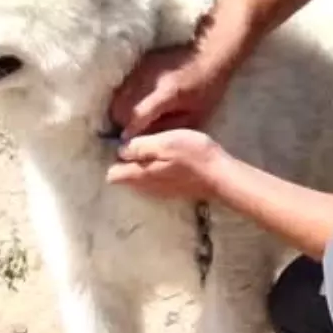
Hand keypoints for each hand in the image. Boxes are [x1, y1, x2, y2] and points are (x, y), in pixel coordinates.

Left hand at [105, 129, 227, 201]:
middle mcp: (145, 188)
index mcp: (139, 175)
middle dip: (124, 161)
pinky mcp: (171, 191)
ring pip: (138, 179)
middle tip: (136, 140)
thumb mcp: (165, 142)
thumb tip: (119, 149)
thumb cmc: (193, 155)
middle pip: (124, 177)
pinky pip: (152, 181)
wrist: (220, 176)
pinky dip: (153, 170)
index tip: (122, 141)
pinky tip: (165, 158)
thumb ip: (139, 146)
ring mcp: (158, 192)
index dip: (113, 156)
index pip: (112, 173)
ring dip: (139, 165)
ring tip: (152, 147)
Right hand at [108, 42, 234, 138]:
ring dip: (120, 110)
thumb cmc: (206, 90)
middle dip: (122, 122)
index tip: (126, 143)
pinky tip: (135, 103)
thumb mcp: (194, 116)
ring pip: (117, 96)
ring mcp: (142, 68)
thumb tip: (143, 139)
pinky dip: (124, 98)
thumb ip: (168, 128)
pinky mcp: (139, 63)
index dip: (129, 131)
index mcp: (167, 93)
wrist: (209, 56)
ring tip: (132, 119)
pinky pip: (123, 85)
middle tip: (132, 131)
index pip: (137, 114)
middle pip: (121, 106)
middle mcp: (149, 78)